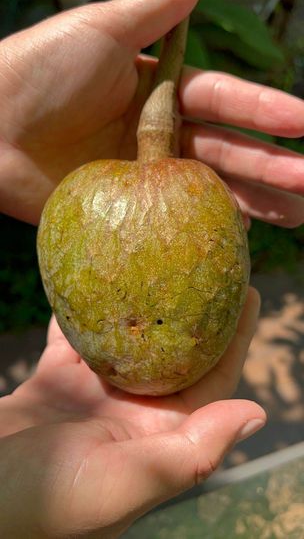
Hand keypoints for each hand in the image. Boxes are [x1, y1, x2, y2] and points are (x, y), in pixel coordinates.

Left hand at [0, 0, 302, 225]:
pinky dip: (205, 226)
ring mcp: (142, 176)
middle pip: (225, 150)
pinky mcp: (124, 209)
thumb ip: (156, 7)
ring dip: (252, 201)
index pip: (222, 101)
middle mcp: (157, 134)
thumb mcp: (101, 26)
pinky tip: (239, 236)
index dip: (263, 111)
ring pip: (207, 188)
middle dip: (270, 165)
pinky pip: (172, 219)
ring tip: (295, 216)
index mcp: (158, 90)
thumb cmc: (38, 70)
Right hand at [0, 288, 265, 537]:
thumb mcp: (122, 485)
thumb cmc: (43, 502)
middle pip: (177, 352)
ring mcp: (92, 395)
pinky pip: (77, 336)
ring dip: (146, 304)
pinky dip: (85, 310)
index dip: (236, 338)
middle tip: (208, 265)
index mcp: (156, 436)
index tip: (250, 293)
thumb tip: (259, 414)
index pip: (211, 381)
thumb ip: (189, 455)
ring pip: (130, 340)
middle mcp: (131, 413)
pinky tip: (96, 280)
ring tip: (161, 265)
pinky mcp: (57, 382)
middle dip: (196, 311)